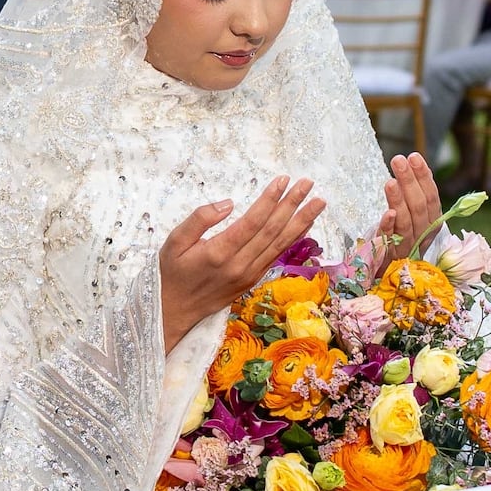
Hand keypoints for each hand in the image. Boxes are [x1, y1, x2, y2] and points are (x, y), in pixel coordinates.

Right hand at [159, 176, 325, 353]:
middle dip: (292, 204)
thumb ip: (199, 219)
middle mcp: (240, 264)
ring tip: (319, 202)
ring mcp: (250, 274)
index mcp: (219, 252)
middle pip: (272, 230)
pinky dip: (293, 238)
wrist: (175, 310)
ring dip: (301, 220)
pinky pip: (277, 255)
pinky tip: (304, 225)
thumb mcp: (174, 241)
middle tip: (308, 183)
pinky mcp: (253, 279)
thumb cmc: (172, 272)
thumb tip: (227, 203)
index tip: (283, 180)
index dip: (270, 200)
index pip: (252, 221)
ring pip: (280, 243)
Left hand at [375, 152, 441, 263]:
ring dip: (399, 201)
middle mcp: (422, 235)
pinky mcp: (388, 256)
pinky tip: (387, 213)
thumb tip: (412, 163)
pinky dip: (389, 227)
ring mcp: (406, 246)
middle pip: (419, 207)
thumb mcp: (411, 216)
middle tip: (399, 159)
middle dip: (410, 182)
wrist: (387, 271)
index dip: (424, 177)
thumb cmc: (399, 237)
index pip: (431, 198)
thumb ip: (413, 194)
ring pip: (406, 222)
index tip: (414, 157)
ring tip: (390, 181)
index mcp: (431, 224)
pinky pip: (390, 241)